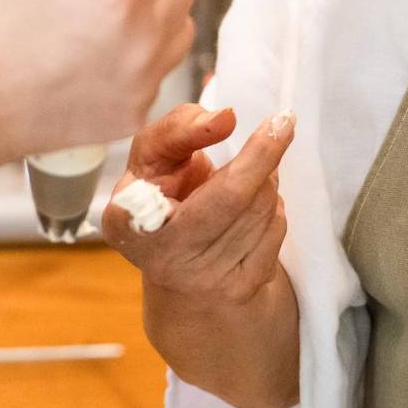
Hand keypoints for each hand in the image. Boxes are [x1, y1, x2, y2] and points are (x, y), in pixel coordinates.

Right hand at [102, 102, 293, 307]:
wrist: (183, 271)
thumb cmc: (165, 199)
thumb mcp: (153, 159)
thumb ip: (177, 128)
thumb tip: (224, 119)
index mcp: (125, 223)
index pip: (152, 196)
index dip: (185, 159)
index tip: (226, 120)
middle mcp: (162, 258)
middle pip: (232, 193)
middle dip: (262, 153)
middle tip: (282, 121)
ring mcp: (205, 280)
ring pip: (260, 208)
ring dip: (266, 179)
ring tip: (251, 174)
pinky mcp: (242, 289)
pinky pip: (276, 227)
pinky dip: (273, 206)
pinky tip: (254, 206)